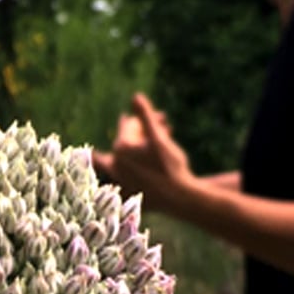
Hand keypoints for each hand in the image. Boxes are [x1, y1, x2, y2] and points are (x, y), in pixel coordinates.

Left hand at [101, 93, 193, 213]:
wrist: (179, 197)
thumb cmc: (170, 166)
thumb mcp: (159, 138)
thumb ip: (145, 117)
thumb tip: (135, 96)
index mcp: (119, 149)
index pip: (129, 127)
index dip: (146, 120)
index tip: (162, 118)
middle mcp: (114, 165)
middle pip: (125, 143)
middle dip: (140, 133)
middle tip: (152, 124)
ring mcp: (119, 181)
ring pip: (125, 159)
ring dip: (139, 150)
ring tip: (156, 145)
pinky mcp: (127, 193)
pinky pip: (126, 180)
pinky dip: (133, 172)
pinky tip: (140, 170)